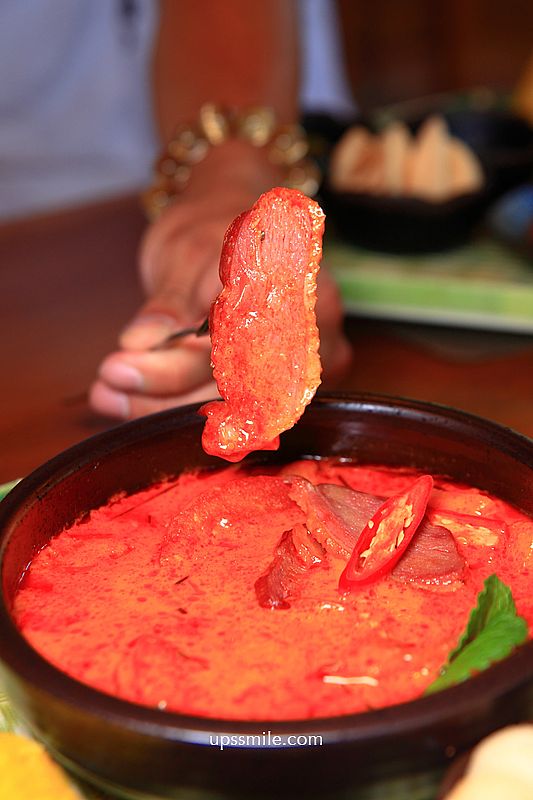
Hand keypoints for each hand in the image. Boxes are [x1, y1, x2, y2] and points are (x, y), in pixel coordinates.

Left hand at [89, 145, 351, 420]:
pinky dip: (173, 404)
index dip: (178, 368)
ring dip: (163, 406)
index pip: (237, 345)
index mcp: (296, 284)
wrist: (230, 223)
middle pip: (236, 386)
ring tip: (107, 396)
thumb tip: (141, 343)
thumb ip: (169, 301)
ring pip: (229, 405)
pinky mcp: (273, 381)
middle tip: (105, 389)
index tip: (118, 369)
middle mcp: (311, 328)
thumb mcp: (185, 252)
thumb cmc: (214, 226)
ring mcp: (297, 360)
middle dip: (164, 395)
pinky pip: (225, 405)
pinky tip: (128, 400)